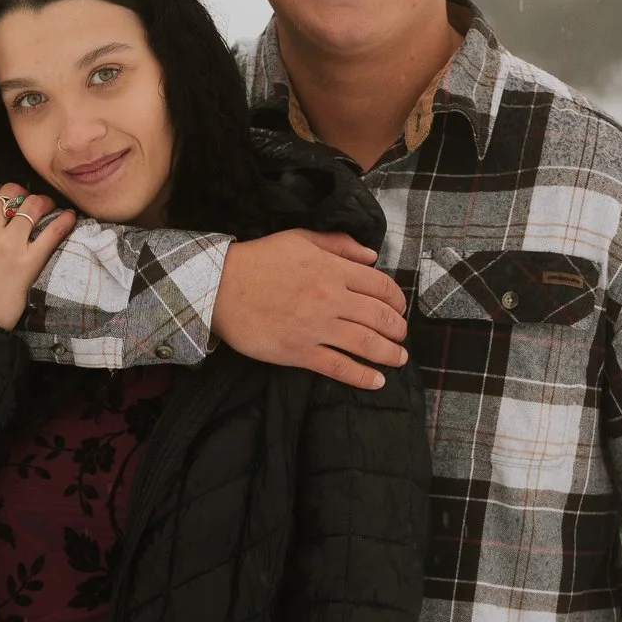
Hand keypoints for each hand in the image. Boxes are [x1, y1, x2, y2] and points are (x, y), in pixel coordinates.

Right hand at [0, 179, 75, 329]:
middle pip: (9, 192)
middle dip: (17, 192)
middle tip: (21, 201)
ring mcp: (9, 244)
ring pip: (32, 205)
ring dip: (40, 202)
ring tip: (44, 206)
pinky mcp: (28, 263)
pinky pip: (51, 233)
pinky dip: (63, 221)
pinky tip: (70, 216)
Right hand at [214, 230, 409, 389]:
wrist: (220, 287)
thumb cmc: (259, 260)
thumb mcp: (300, 239)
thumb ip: (339, 245)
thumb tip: (372, 257)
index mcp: (333, 270)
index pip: (381, 287)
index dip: (397, 299)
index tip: (399, 308)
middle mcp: (331, 299)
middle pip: (380, 317)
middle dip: (398, 329)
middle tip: (401, 335)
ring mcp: (316, 328)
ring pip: (366, 344)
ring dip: (389, 354)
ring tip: (399, 359)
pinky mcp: (299, 352)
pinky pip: (339, 367)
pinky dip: (362, 376)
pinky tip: (377, 381)